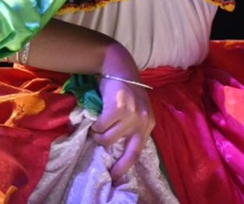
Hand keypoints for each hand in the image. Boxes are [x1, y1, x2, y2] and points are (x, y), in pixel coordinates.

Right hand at [91, 64, 153, 178]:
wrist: (119, 67)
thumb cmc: (124, 90)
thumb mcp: (136, 110)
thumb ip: (132, 127)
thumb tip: (118, 149)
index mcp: (149, 124)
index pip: (138, 152)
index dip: (125, 166)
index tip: (115, 177)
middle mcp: (143, 121)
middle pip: (124, 151)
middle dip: (110, 155)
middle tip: (99, 149)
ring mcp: (132, 115)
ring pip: (108, 139)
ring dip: (98, 134)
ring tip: (96, 126)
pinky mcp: (118, 108)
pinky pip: (100, 126)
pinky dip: (95, 124)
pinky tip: (95, 117)